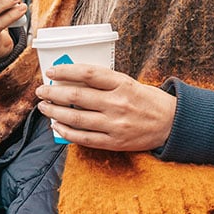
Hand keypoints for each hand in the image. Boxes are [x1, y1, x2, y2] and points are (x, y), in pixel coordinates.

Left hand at [34, 64, 176, 151]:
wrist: (171, 124)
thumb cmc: (148, 100)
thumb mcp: (130, 83)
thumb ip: (105, 82)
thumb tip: (73, 80)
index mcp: (122, 84)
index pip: (88, 74)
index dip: (65, 71)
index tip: (51, 72)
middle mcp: (118, 103)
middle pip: (77, 96)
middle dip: (54, 93)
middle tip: (41, 91)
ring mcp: (115, 124)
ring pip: (76, 117)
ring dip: (55, 112)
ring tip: (44, 108)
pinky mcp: (114, 142)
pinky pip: (84, 138)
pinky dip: (66, 132)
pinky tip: (56, 126)